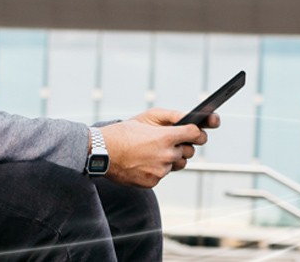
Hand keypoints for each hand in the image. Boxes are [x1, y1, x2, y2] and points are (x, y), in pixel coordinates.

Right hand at [99, 108, 220, 187]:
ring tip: (153, 151)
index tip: (196, 132)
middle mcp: (166, 155)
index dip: (198, 133)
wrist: (101, 152)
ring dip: (170, 158)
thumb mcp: (147, 117)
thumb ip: (172, 117)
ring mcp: (160, 171)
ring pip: (176, 164)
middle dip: (182, 145)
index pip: (195, 134)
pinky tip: (144, 161)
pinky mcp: (152, 182)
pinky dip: (157, 168)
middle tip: (168, 141)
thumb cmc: (123, 132)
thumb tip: (190, 122)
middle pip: (189, 151)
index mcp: (165, 137)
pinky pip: (163, 174)